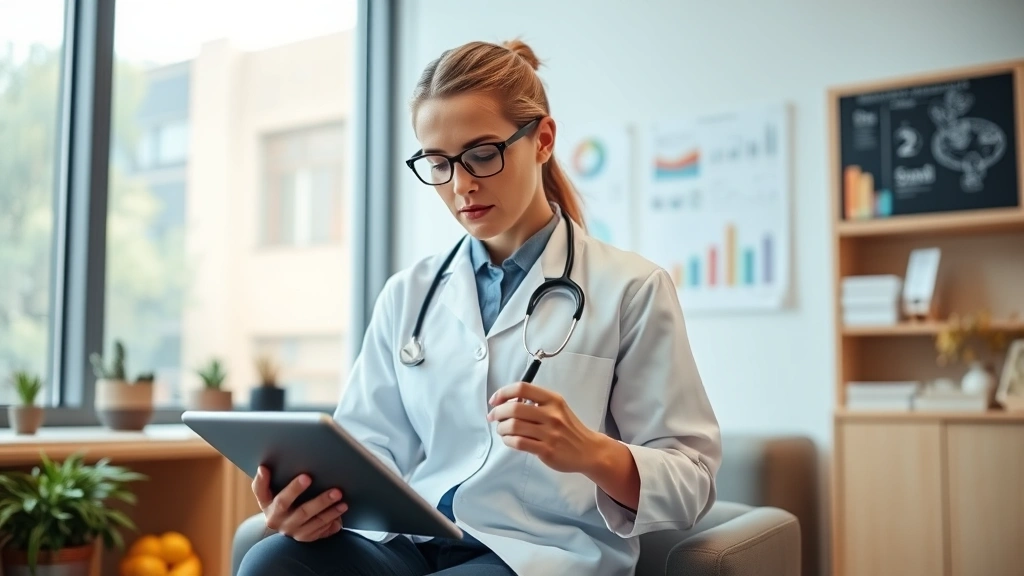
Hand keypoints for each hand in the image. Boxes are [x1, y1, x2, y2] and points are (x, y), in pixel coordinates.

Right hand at [252, 466, 348, 541]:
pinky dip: (332, 519)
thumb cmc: (279, 498)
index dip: (267, 481)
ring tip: (340, 497)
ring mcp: (292, 530)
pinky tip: (341, 509)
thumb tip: (264, 467)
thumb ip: (266, 479)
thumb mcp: (269, 490)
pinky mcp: (304, 537)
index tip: (279, 470)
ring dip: (329, 510)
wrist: (284, 522)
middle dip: (317, 500)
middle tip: (334, 490)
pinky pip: (320, 530)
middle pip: (298, 509)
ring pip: (313, 521)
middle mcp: (277, 519)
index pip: (263, 492)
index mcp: (266, 504)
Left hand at [487, 382, 602, 473]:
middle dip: (497, 413)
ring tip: (501, 430)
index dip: (503, 392)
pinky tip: (509, 440)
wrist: (588, 450)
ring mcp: (550, 433)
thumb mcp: (557, 408)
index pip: (522, 388)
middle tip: (493, 417)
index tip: (495, 400)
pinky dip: (508, 441)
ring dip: (501, 428)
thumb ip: (535, 402)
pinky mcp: (547, 450)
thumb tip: (506, 402)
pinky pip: (519, 443)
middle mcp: (551, 414)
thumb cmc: (569, 428)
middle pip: (514, 408)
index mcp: (553, 400)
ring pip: (514, 426)